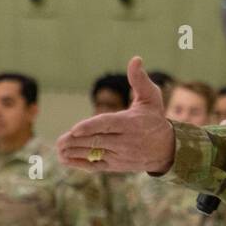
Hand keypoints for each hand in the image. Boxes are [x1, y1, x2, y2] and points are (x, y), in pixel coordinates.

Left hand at [57, 57, 175, 173]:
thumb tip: (136, 59)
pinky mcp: (117, 166)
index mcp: (130, 124)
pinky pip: (97, 166)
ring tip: (58, 150)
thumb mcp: (151, 97)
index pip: (107, 125)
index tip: (75, 129)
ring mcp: (120, 155)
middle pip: (97, 141)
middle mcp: (125, 141)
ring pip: (95, 154)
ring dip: (75, 153)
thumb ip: (139, 80)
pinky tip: (66, 160)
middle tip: (59, 141)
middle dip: (77, 142)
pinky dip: (81, 164)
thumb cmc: (154, 119)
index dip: (90, 127)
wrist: (167, 149)